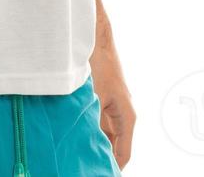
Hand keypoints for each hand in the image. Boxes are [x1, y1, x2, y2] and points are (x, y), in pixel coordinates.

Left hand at [90, 50, 134, 169]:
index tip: (101, 174)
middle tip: (86, 167)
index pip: (123, 154)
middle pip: (115, 147)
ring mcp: (114, 107)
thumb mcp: (94, 100)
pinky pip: (100, 124)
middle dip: (103, 157)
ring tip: (79, 156)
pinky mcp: (105, 101)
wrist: (96, 40)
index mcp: (127, 117)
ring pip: (106, 135)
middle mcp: (123, 114)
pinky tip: (76, 136)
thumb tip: (89, 146)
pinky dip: (91, 131)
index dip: (112, 168)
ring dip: (95, 144)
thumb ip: (95, 125)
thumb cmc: (98, 66)